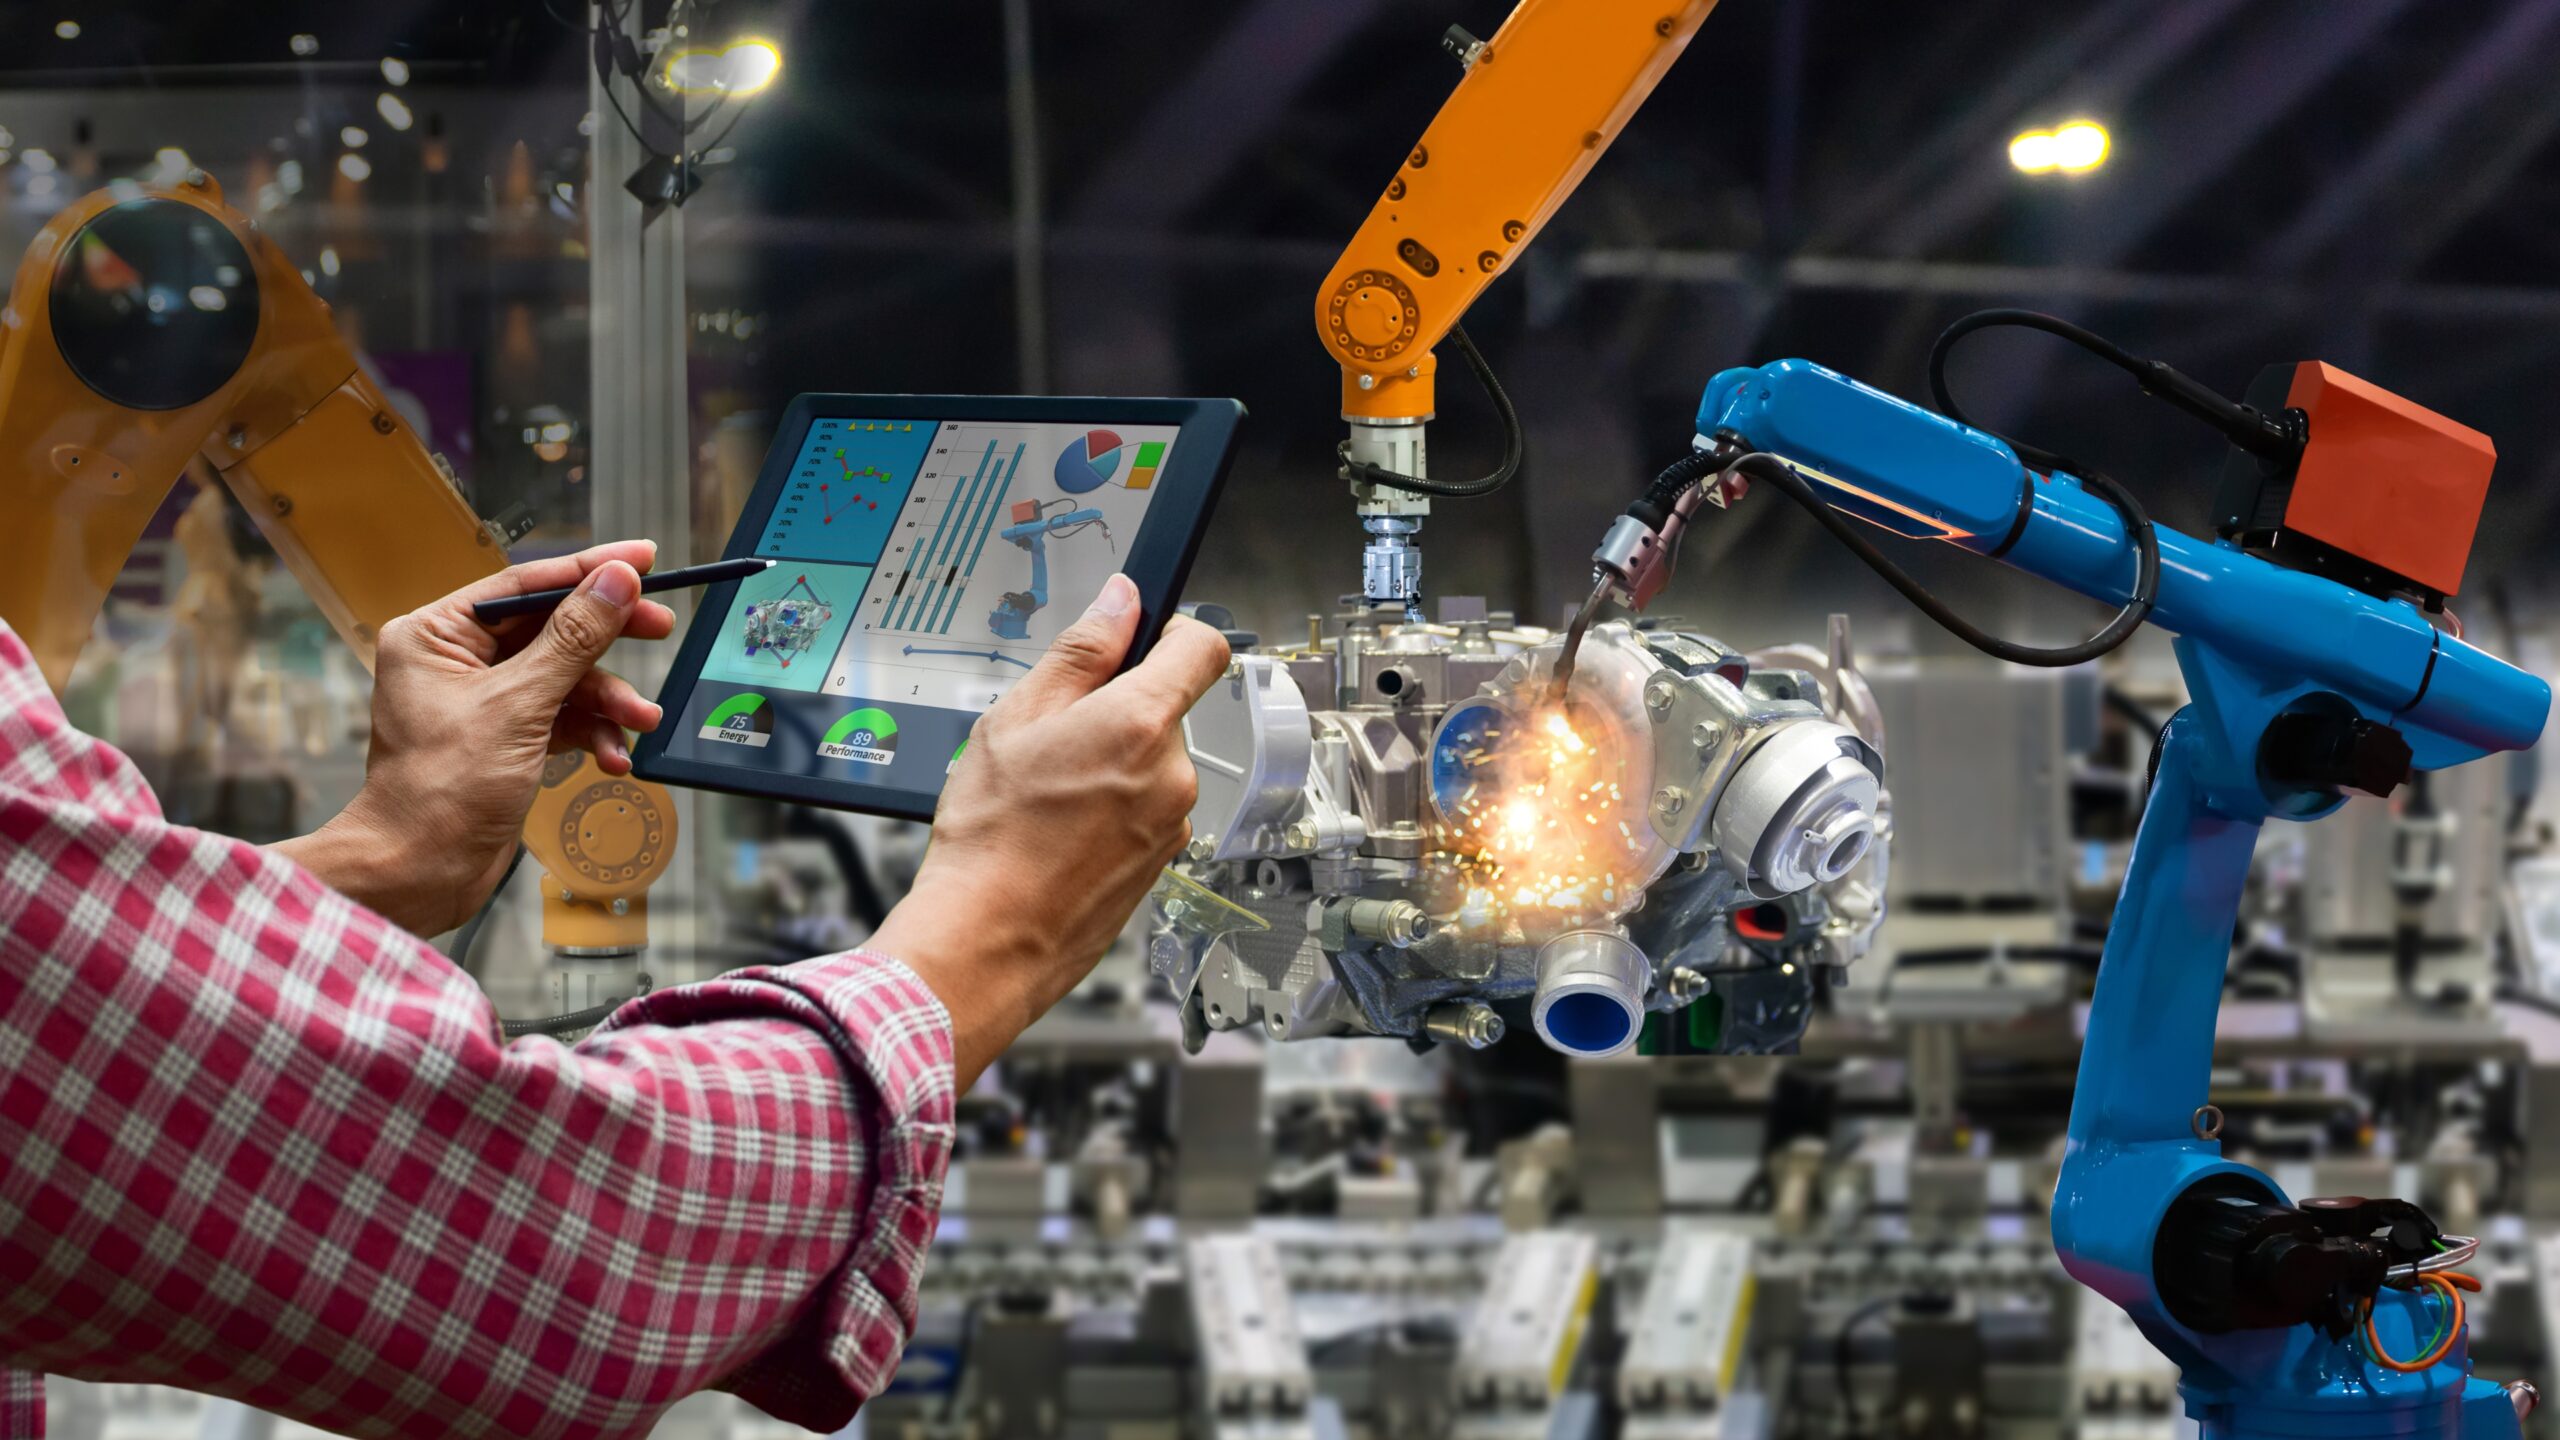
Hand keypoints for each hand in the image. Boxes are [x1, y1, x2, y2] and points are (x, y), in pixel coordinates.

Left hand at [275, 542, 675, 935]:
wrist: (420, 872)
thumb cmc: (442, 791)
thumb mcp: (518, 706)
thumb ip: (573, 639)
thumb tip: (615, 581)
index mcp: (436, 635)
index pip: (525, 585)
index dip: (588, 570)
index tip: (643, 558)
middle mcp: (455, 660)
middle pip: (551, 628)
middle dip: (608, 639)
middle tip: (662, 627)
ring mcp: (482, 701)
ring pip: (564, 677)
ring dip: (606, 699)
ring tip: (641, 720)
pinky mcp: (504, 738)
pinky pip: (561, 717)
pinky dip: (591, 733)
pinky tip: (612, 757)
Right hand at [872, 574, 1228, 1086]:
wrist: (987, 938)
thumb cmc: (992, 837)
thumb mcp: (1015, 718)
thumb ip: (1080, 652)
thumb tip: (1120, 602)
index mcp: (1140, 723)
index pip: (1202, 648)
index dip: (1172, 632)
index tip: (1140, 638)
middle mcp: (1172, 774)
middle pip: (1164, 711)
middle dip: (1116, 712)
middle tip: (1053, 739)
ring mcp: (1172, 823)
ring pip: (1151, 765)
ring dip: (1111, 766)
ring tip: (1048, 795)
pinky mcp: (1162, 862)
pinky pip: (1145, 812)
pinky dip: (1112, 810)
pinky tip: (1060, 831)